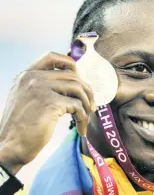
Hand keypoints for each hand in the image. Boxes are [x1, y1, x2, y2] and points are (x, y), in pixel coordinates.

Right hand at [0, 52, 95, 173]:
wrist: (10, 147)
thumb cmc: (22, 127)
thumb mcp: (27, 99)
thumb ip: (43, 87)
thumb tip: (73, 84)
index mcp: (26, 74)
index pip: (53, 56)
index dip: (71, 65)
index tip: (80, 79)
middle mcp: (33, 77)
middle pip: (72, 75)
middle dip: (87, 91)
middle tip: (91, 106)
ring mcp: (41, 89)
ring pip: (78, 89)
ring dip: (87, 104)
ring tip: (87, 117)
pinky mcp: (50, 103)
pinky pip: (78, 106)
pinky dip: (83, 118)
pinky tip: (81, 128)